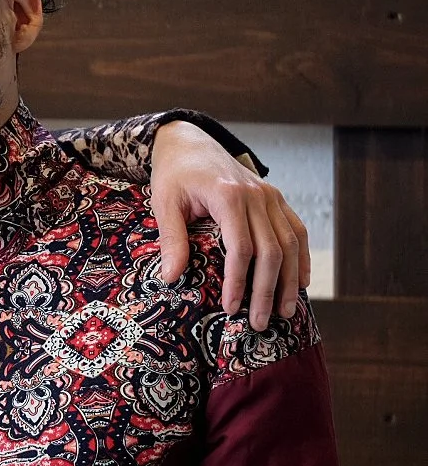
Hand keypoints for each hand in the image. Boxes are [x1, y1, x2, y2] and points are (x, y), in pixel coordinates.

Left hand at [150, 121, 309, 331]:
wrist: (190, 143)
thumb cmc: (174, 175)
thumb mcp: (164, 203)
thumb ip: (171, 238)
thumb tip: (170, 278)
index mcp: (228, 195)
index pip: (240, 247)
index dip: (238, 281)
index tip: (230, 308)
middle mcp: (257, 195)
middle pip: (271, 250)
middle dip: (267, 290)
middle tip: (259, 322)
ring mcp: (271, 195)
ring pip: (290, 243)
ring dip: (290, 280)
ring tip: (283, 312)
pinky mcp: (276, 198)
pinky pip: (296, 230)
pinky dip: (301, 258)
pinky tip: (300, 283)